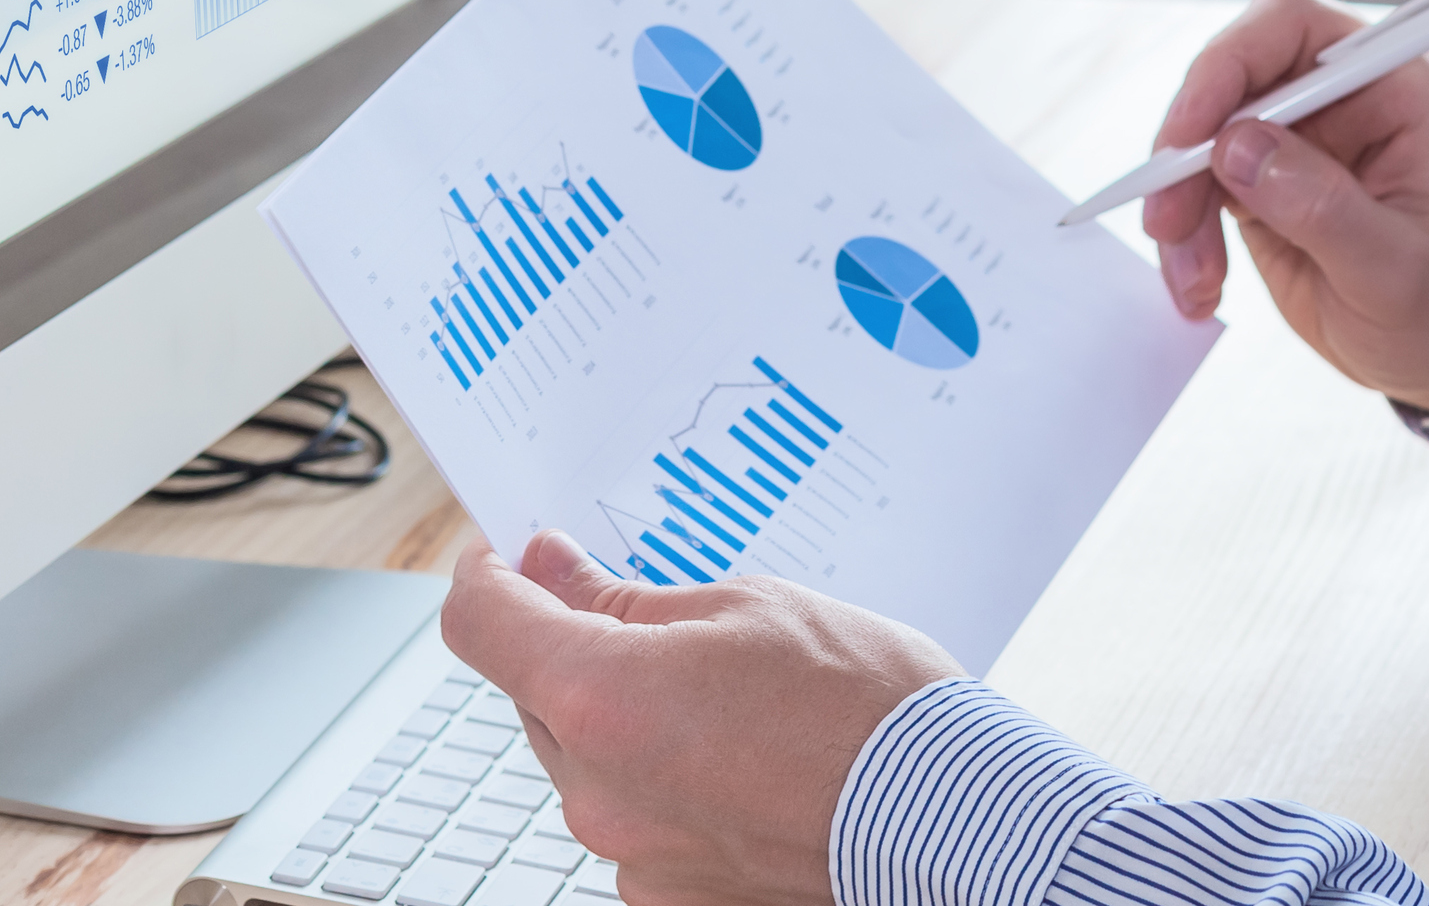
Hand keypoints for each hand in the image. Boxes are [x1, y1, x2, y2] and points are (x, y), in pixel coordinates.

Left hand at [439, 529, 957, 905]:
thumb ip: (625, 599)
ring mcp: (629, 856)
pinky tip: (740, 761)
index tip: (511, 557)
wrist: (948, 818)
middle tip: (658, 617)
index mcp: (601, 697)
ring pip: (589, 761)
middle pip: (536, 694)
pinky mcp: (666, 898)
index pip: (481, 624)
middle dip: (576, 648)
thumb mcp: (743, 607)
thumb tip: (552, 570)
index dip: (487, 576)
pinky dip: (665, 783)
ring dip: (628, 721)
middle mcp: (594, 791)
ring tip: (731, 701)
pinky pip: (635, 819)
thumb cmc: (864, 704)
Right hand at [1139, 0, 1428, 413]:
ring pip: (1205, 133)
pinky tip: (1199, 284)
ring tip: (1193, 278)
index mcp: (1397, 86)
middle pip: (1234, 74)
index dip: (1229, 62)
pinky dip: (1186, 231)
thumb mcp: (1393, 271)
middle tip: (1167, 222)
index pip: (1295, 25)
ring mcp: (1302, 131)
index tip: (1190, 134)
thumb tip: (1237, 148)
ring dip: (1181, 202)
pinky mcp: (1265, 172)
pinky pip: (1199, 181)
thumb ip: (1320, 205)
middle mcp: (1344, 93)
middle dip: (1189, 147)